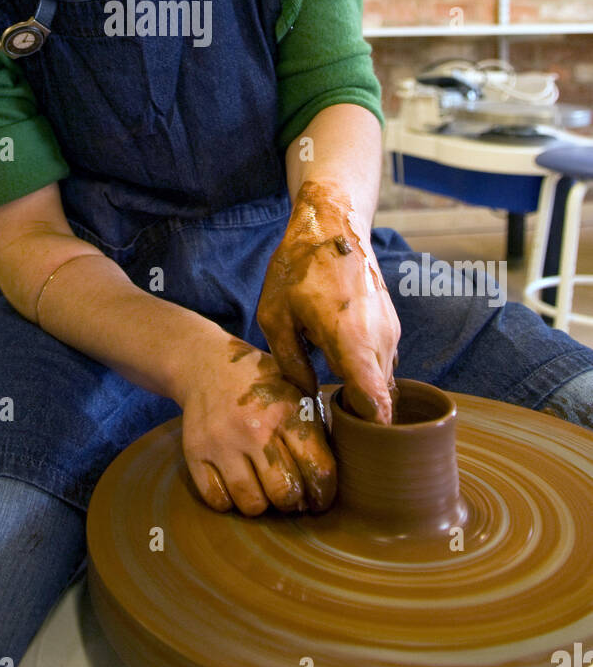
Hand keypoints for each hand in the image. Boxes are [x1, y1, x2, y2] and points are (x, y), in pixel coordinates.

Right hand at [176, 331, 336, 515]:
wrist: (206, 363)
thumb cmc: (261, 383)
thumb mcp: (297, 390)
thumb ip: (317, 428)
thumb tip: (347, 471)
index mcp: (288, 411)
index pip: (318, 470)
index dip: (324, 494)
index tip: (321, 498)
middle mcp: (255, 428)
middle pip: (285, 493)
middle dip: (293, 502)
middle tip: (292, 496)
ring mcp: (222, 442)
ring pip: (251, 503)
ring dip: (262, 504)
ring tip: (264, 489)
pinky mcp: (196, 452)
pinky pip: (217, 500)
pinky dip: (230, 501)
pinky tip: (238, 484)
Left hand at [257, 181, 400, 424]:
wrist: (333, 222)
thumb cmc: (298, 267)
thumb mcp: (275, 316)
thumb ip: (290, 363)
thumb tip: (306, 396)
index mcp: (352, 340)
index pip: (376, 404)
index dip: (368, 431)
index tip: (350, 443)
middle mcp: (380, 339)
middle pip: (381, 400)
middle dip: (364, 420)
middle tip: (334, 431)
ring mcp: (390, 330)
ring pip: (384, 381)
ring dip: (366, 395)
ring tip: (335, 402)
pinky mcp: (390, 323)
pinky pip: (384, 362)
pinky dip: (369, 374)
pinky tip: (342, 371)